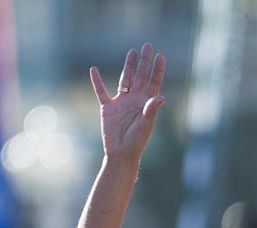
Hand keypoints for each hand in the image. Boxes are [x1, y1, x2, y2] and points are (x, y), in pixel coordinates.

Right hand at [89, 43, 166, 161]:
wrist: (120, 153)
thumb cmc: (136, 142)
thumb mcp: (146, 125)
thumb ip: (151, 110)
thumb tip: (162, 97)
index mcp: (146, 103)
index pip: (153, 82)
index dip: (157, 69)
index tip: (160, 55)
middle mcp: (135, 100)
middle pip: (140, 76)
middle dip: (144, 61)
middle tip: (147, 45)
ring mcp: (121, 102)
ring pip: (125, 79)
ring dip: (128, 66)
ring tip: (131, 51)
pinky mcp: (107, 108)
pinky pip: (101, 91)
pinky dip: (97, 81)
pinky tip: (94, 70)